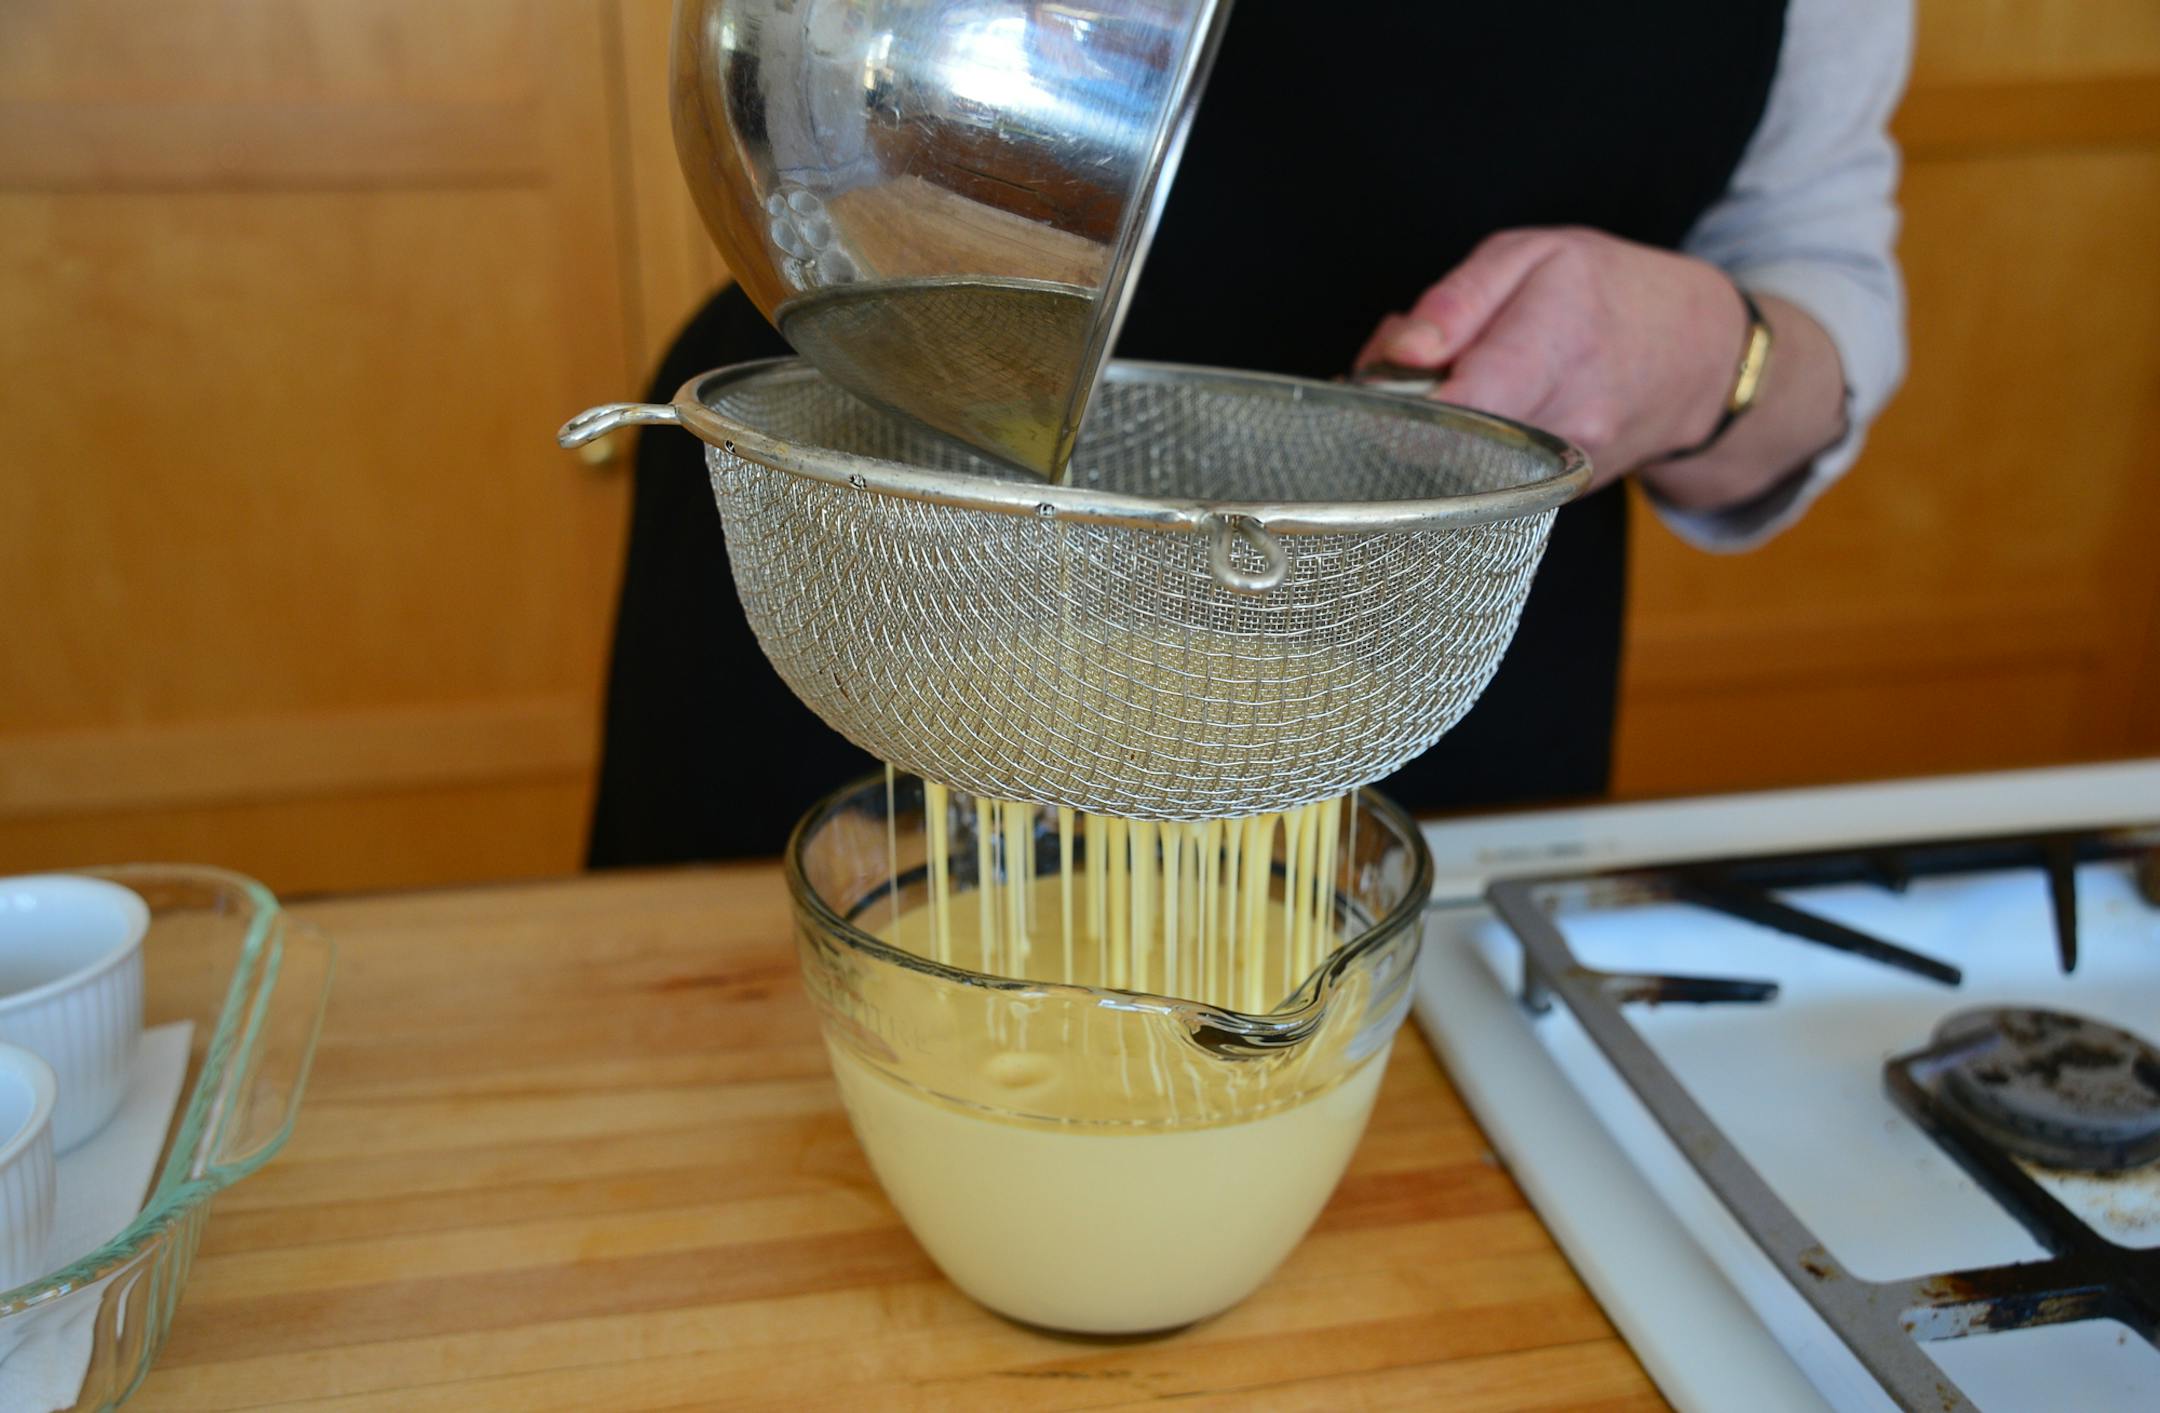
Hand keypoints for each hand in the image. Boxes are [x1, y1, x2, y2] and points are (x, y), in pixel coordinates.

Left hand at [1355, 227, 1748, 488]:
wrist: (1701, 362)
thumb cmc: (1611, 293)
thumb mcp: (1535, 256)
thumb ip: (1457, 302)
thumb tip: (1401, 355)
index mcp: (1554, 343)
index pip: (1453, 405)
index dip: (1395, 398)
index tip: (1385, 375)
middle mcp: (1563, 420)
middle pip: (1438, 438)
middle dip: (1403, 404)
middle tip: (1413, 364)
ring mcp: (1563, 469)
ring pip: (1452, 461)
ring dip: (1432, 422)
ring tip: (1459, 376)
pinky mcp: (1556, 497)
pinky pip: (1480, 473)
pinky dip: (1464, 441)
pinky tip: (1489, 407)